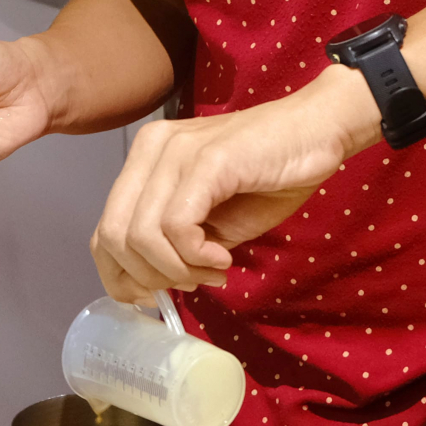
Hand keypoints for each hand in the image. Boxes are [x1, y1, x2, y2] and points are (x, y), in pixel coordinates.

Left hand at [90, 65, 379, 298]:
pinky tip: (223, 258)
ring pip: (141, 236)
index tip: (154, 296)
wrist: (320, 130)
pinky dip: (195, 255)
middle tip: (194, 283)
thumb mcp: (215, 220)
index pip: (104, 229)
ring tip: (214, 270)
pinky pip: (176, 226)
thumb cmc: (273, 173)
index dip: (120, 275)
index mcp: (146, 160)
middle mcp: (151, 149)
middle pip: (113, 236)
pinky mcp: (206, 161)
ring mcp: (176, 151)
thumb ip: (178, 244)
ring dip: (178, 269)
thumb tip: (155, 284)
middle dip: (149, 277)